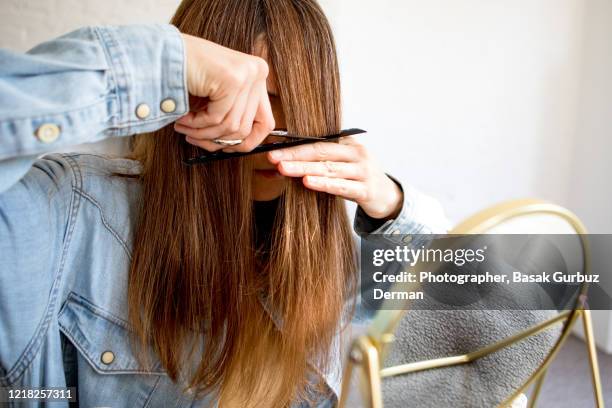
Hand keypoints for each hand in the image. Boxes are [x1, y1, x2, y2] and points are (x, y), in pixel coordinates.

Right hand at [173, 34, 274, 151]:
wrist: (159, 52)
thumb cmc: (187, 75)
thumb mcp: (218, 98)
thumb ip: (234, 116)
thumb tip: (242, 146)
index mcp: (258, 75)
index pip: (266, 123)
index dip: (245, 143)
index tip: (223, 148)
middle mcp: (258, 72)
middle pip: (246, 129)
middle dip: (216, 141)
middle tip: (193, 138)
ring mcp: (247, 74)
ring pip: (231, 127)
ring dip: (202, 133)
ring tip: (184, 128)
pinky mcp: (232, 79)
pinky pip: (217, 118)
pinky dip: (196, 124)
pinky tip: (182, 118)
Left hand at [267, 138, 403, 218]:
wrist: (387, 196)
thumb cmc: (356, 179)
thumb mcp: (339, 166)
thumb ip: (313, 164)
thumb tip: (274, 169)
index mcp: (348, 142)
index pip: (317, 141)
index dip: (294, 145)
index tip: (274, 148)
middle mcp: (357, 153)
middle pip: (321, 151)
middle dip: (294, 154)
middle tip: (273, 157)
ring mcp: (362, 171)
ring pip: (329, 168)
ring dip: (304, 168)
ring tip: (284, 168)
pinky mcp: (365, 189)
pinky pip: (341, 186)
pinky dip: (323, 183)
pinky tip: (307, 182)